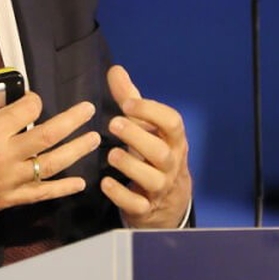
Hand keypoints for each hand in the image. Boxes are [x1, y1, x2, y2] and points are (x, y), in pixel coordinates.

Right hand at [0, 48, 101, 229]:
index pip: (27, 110)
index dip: (35, 100)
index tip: (35, 98)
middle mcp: (4, 155)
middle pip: (48, 135)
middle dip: (72, 121)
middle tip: (89, 110)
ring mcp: (9, 180)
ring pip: (51, 165)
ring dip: (76, 151)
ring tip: (94, 139)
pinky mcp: (9, 199)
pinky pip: (41, 194)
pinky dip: (62, 188)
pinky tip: (80, 182)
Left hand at [100, 65, 191, 228]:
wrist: (169, 204)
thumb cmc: (153, 154)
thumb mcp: (146, 128)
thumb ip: (131, 100)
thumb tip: (115, 70)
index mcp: (173, 140)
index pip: (172, 123)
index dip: (151, 112)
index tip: (127, 104)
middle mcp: (170, 164)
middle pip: (162, 152)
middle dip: (138, 137)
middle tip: (113, 124)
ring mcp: (160, 189)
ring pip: (153, 180)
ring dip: (130, 166)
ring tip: (111, 154)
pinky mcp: (146, 210)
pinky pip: (138, 205)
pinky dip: (122, 195)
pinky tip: (105, 184)